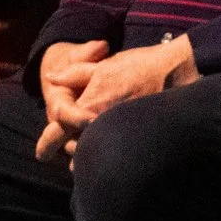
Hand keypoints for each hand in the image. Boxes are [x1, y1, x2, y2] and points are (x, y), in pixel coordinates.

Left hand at [35, 36, 196, 163]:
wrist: (178, 71)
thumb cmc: (141, 65)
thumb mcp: (105, 65)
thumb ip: (75, 74)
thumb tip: (52, 77)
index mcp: (88, 107)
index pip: (56, 134)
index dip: (46, 145)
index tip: (42, 155)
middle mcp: (100, 125)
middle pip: (74, 148)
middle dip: (71, 145)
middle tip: (72, 141)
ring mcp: (117, 134)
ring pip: (94, 152)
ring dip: (90, 150)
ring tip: (93, 143)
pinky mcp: (134, 139)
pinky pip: (112, 150)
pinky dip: (108, 150)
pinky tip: (114, 144)